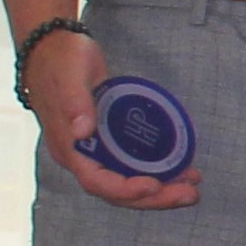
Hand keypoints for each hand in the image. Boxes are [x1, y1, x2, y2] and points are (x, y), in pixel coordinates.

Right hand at [21, 29, 196, 209]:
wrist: (52, 48)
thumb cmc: (61, 60)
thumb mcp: (69, 76)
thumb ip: (75, 102)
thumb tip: (82, 132)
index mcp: (68, 148)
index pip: (96, 182)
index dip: (124, 190)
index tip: (154, 185)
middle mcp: (82, 156)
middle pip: (117, 190)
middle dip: (154, 197)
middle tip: (190, 194)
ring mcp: (95, 150)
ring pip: (128, 180)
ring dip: (160, 188)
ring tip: (192, 186)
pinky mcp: (108, 140)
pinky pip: (132, 163)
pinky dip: (156, 169)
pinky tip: (181, 167)